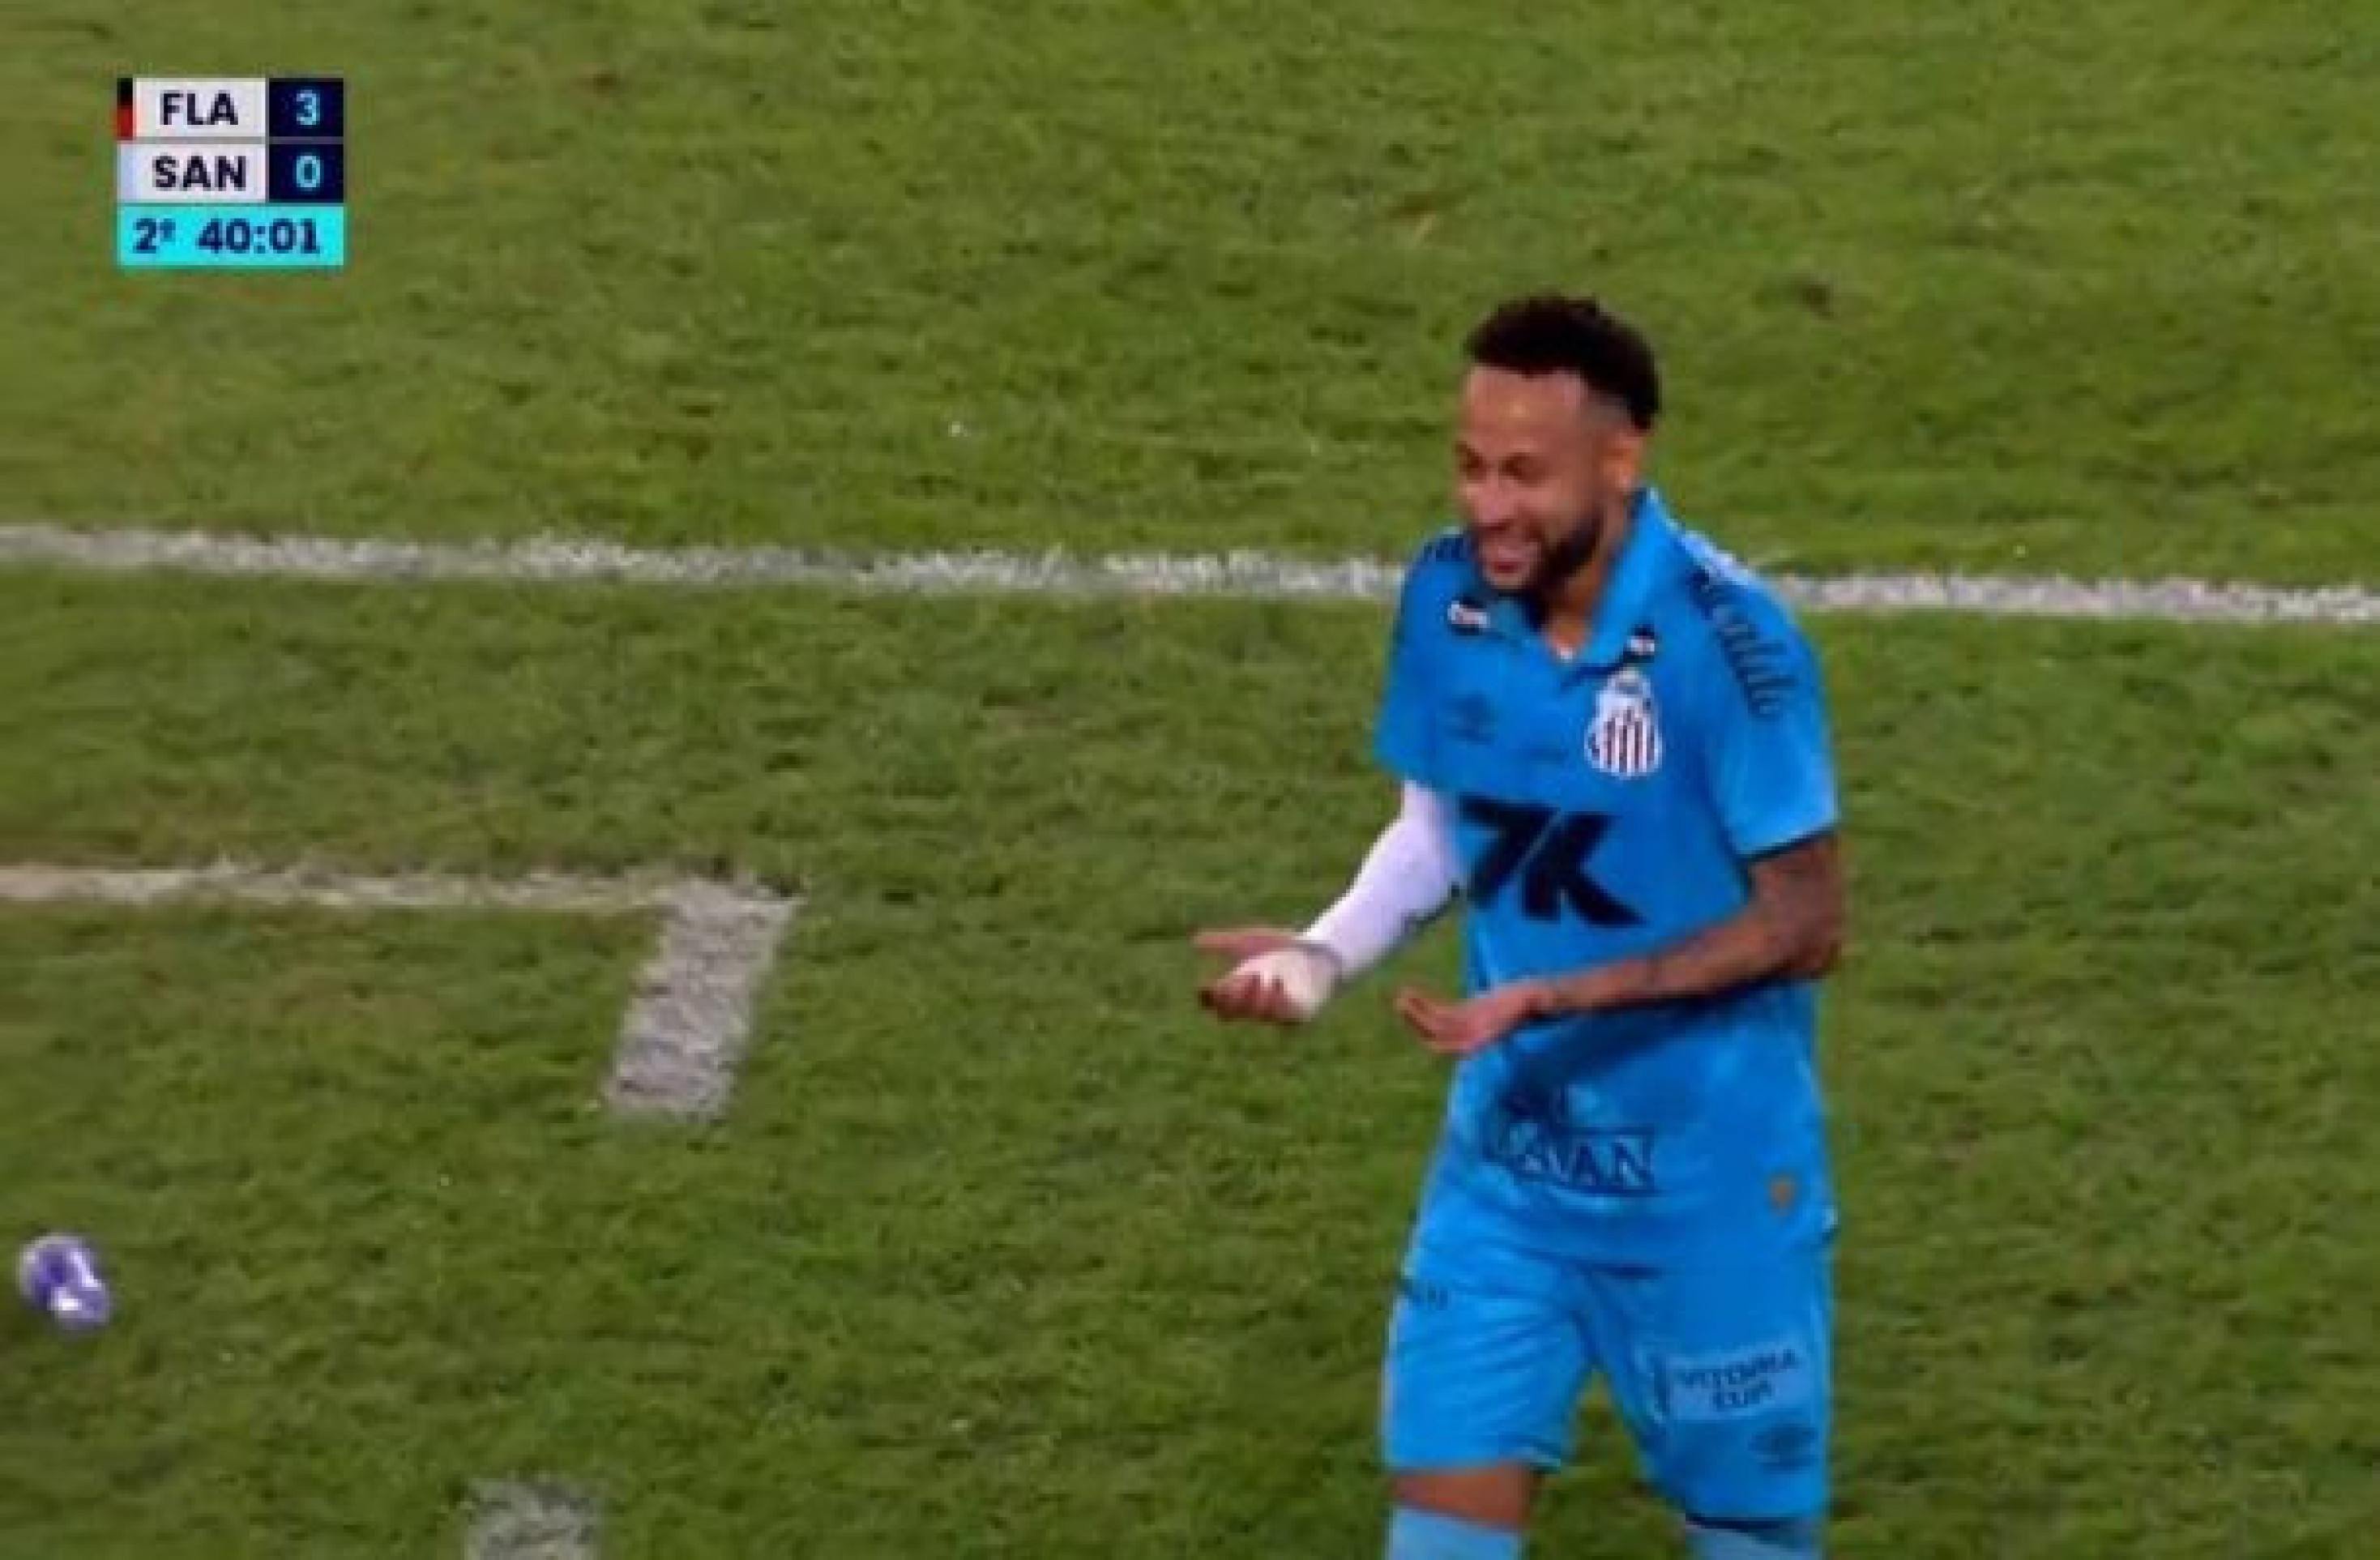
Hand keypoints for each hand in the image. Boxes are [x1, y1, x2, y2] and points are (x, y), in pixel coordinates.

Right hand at [1195, 927, 1334, 1025]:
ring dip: (1256, 997)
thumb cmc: (1281, 947)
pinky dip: (1278, 1001)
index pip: (1216, 1004)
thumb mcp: (1248, 942)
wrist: (1315, 948)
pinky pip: (1285, 1016)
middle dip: (1232, 997)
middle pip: (1231, 1014)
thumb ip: (1224, 943)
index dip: (1208, 999)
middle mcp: (1254, 1003)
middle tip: (1245, 975)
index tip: (1206, 986)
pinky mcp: (1299, 1013)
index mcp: (1240, 988)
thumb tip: (1195, 941)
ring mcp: (1276, 1010)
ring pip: (1257, 1015)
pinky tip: (1277, 983)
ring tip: (1265, 976)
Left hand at [1394, 981, 1548, 1055]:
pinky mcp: (1465, 1013)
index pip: (1460, 1046)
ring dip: (1417, 1014)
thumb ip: (1542, 1000)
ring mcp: (1469, 1024)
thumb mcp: (1543, 998)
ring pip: (1437, 1024)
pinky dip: (1424, 1005)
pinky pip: (1440, 1012)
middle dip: (1420, 1023)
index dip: (1441, 1042)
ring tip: (1400, 998)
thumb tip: (1541, 998)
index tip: (1423, 1037)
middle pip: (1442, 1035)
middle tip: (1401, 1004)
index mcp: (1491, 1034)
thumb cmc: (1545, 999)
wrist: (1541, 998)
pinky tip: (1410, 993)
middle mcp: (1476, 1033)